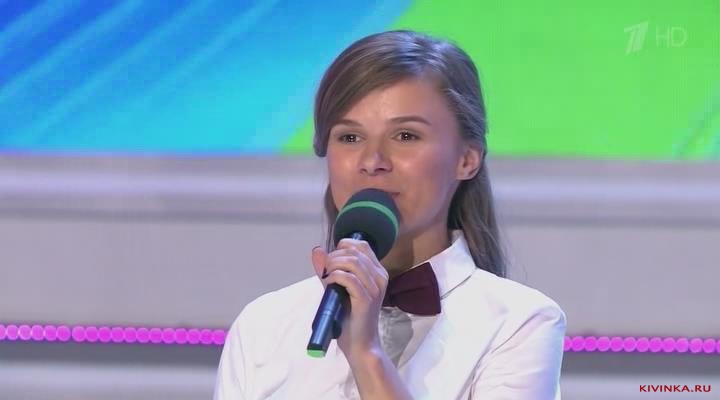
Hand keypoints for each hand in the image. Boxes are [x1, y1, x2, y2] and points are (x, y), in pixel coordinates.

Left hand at [311, 239, 389, 358]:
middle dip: (334, 257)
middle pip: (355, 251)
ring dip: (333, 266)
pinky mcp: (366, 299)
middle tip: (325, 271)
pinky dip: (334, 277)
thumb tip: (317, 250)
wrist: (360, 343)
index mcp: (378, 272)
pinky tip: (328, 284)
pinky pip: (348, 278)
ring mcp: (375, 288)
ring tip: (326, 277)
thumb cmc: (350, 316)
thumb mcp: (338, 287)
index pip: (362, 245)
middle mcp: (380, 277)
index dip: (343, 246)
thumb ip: (329, 269)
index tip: (331, 260)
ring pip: (352, 262)